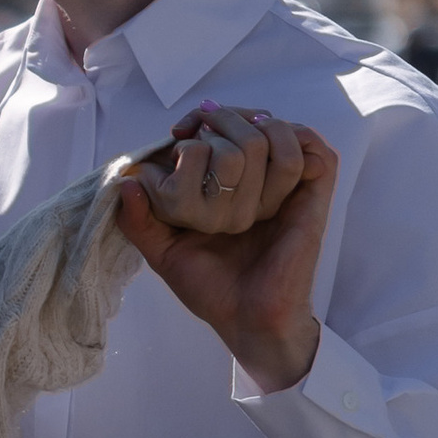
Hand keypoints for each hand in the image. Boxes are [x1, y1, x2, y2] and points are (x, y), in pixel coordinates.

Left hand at [115, 103, 337, 389]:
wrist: (249, 319)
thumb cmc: (210, 288)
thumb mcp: (164, 253)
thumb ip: (139, 221)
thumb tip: (125, 181)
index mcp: (227, 187)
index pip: (224, 124)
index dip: (204, 119)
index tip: (180, 133)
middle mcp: (257, 180)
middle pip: (248, 120)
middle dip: (223, 125)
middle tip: (204, 144)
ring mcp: (286, 186)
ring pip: (276, 128)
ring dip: (250, 136)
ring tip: (231, 159)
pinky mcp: (312, 196)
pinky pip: (311, 148)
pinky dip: (290, 143)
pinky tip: (266, 164)